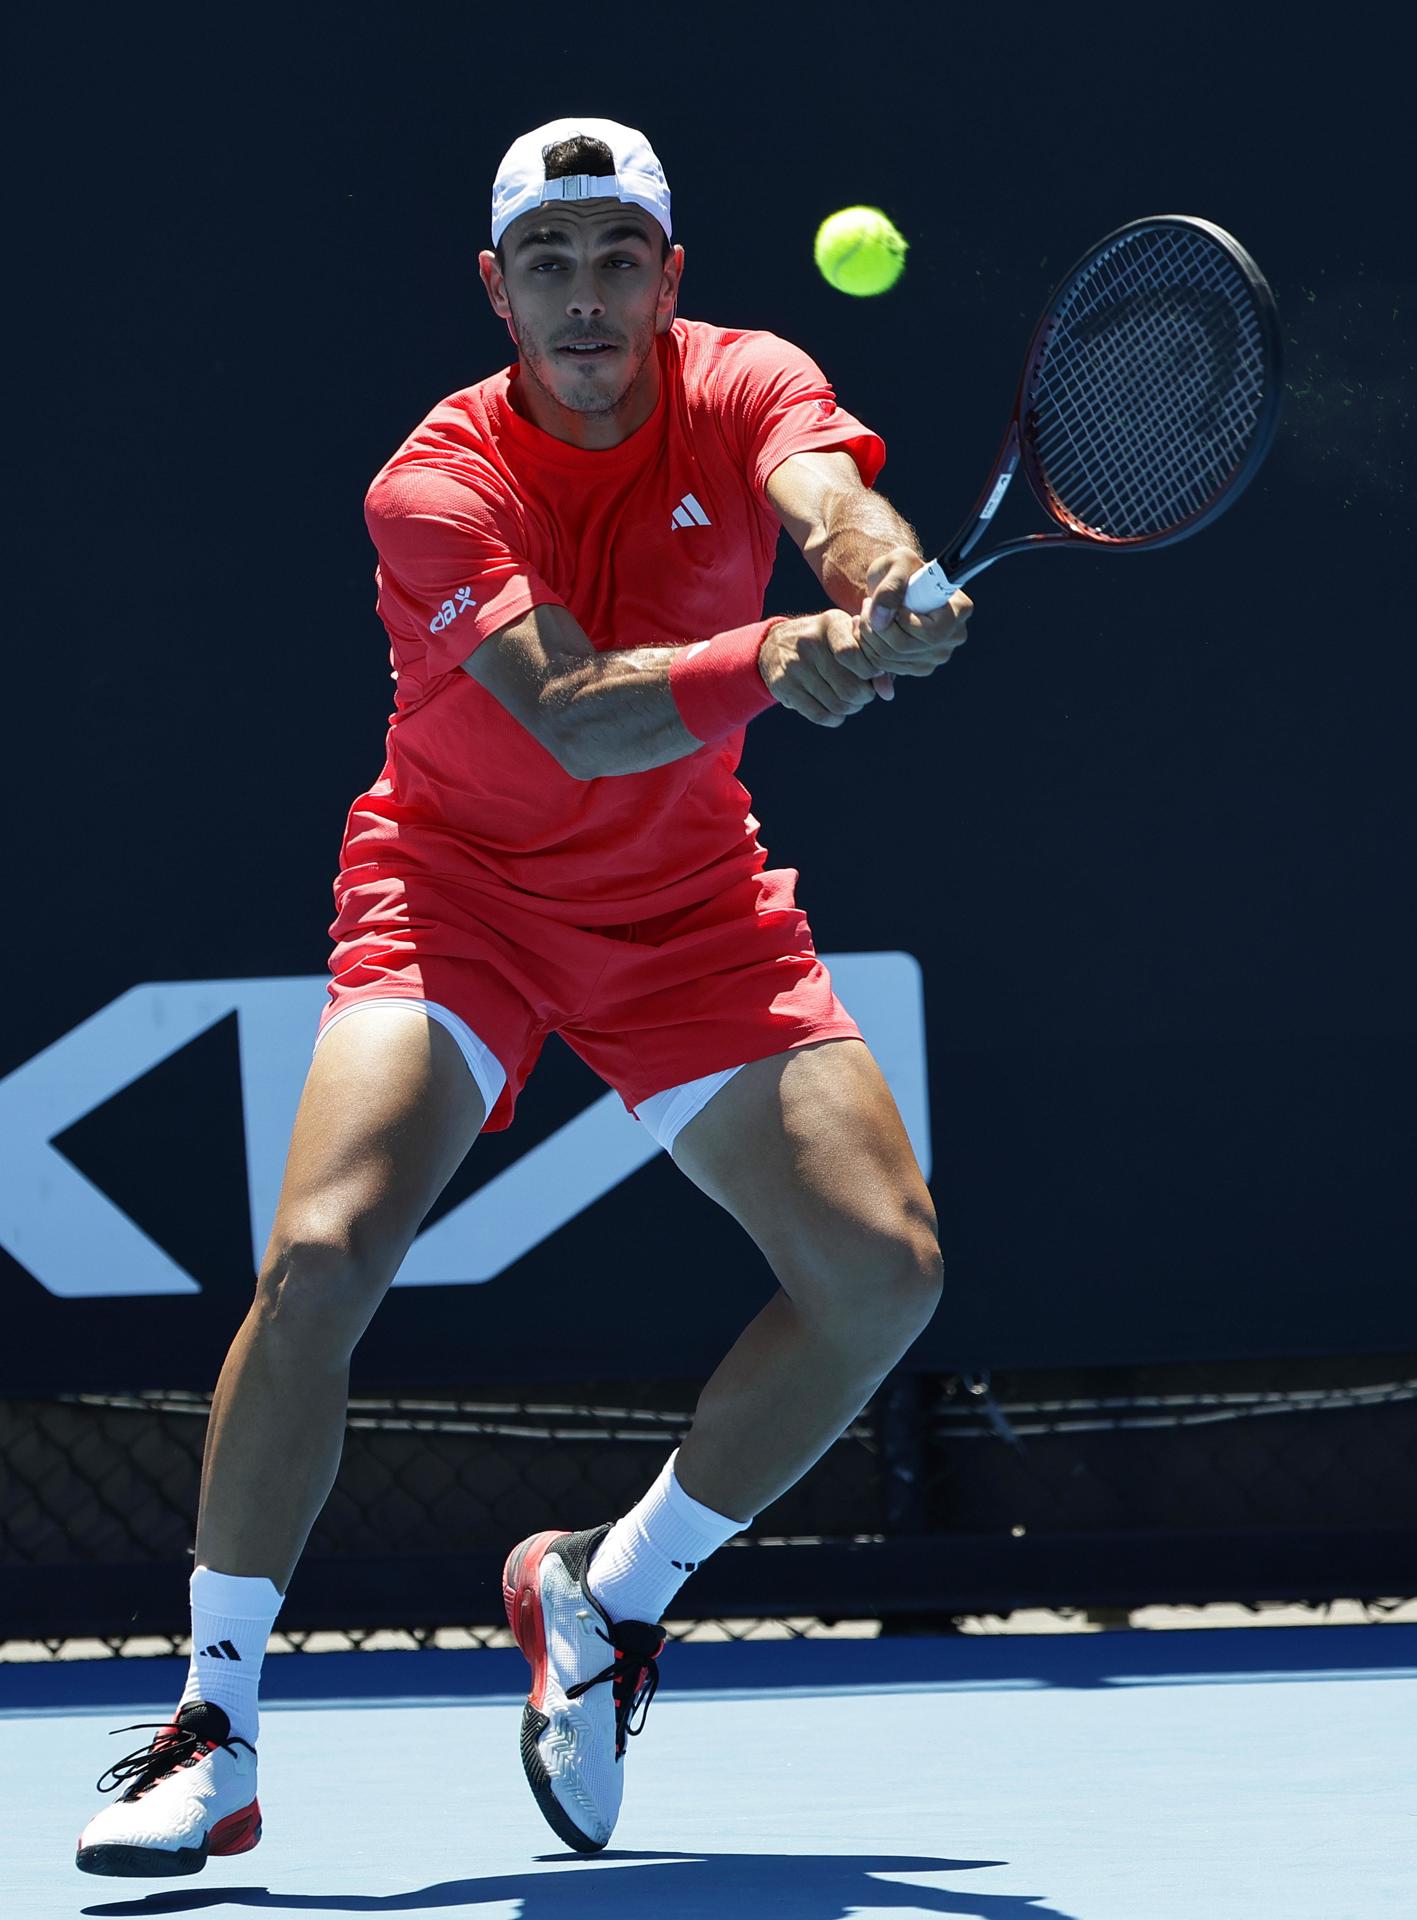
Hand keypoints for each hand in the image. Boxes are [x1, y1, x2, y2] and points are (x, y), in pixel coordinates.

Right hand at [758, 611, 881, 726]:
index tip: (873, 674)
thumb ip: (873, 660)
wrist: (774, 645)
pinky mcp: (783, 686)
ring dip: (851, 708)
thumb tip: (887, 692)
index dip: (871, 672)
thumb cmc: (827, 643)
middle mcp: (809, 642)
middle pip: (850, 687)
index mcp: (830, 623)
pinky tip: (835, 710)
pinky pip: (820, 715)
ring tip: (850, 700)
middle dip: (864, 696)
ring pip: (838, 705)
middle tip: (863, 692)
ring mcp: (794, 665)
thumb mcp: (848, 637)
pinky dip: (835, 718)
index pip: (853, 654)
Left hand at [857, 547, 972, 677]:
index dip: (904, 622)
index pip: (932, 632)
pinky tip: (868, 629)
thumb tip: (881, 620)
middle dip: (877, 628)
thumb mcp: (897, 564)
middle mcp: (954, 636)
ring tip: (863, 614)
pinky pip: (887, 667)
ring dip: (868, 637)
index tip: (891, 605)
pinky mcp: (919, 667)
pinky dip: (869, 649)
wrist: (894, 586)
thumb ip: (890, 586)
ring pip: (893, 659)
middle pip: (908, 647)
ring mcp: (937, 655)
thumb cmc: (901, 569)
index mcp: (960, 609)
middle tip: (865, 606)